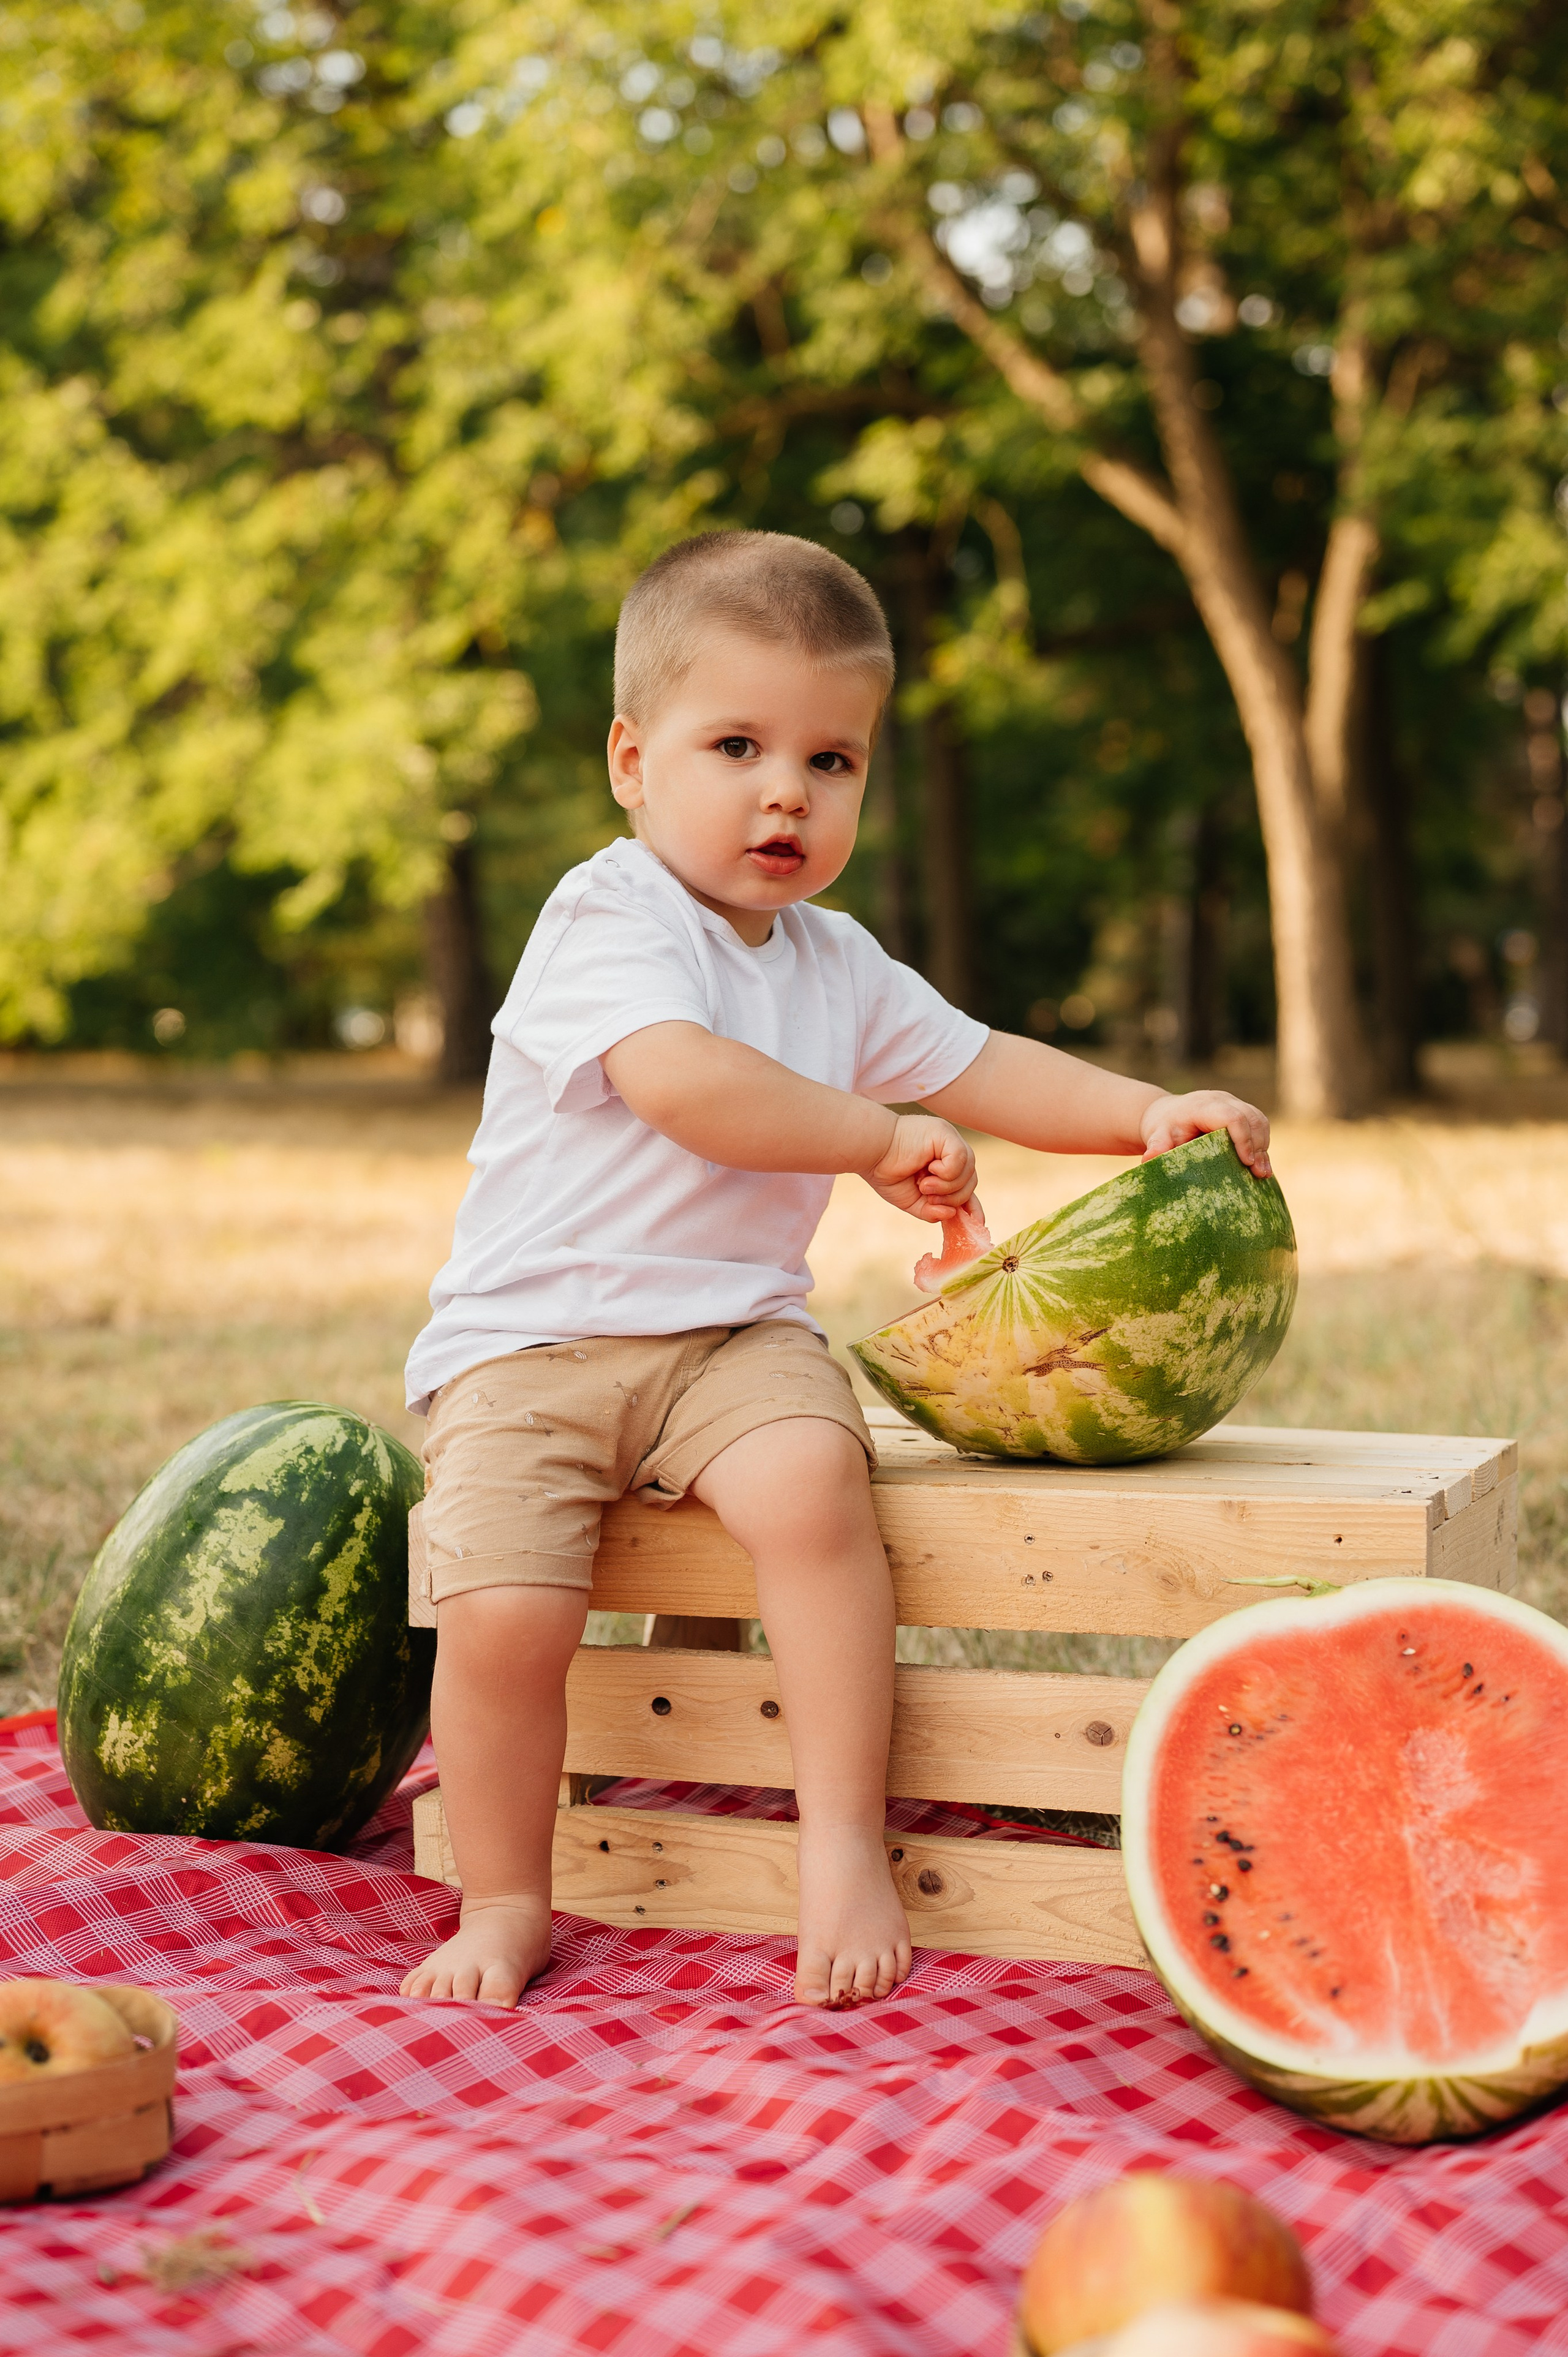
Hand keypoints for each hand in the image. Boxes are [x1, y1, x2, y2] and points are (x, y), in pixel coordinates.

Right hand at [864, 1112, 976, 1219]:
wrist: (870, 1151)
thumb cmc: (885, 1171)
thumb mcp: (911, 1200)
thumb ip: (932, 1210)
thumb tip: (952, 1214)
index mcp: (944, 1165)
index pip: (968, 1186)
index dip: (973, 1205)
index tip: (977, 1223)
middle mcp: (950, 1152)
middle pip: (970, 1182)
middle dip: (952, 1198)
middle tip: (928, 1195)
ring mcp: (949, 1140)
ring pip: (969, 1172)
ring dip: (947, 1186)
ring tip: (923, 1184)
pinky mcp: (945, 1133)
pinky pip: (961, 1159)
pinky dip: (947, 1173)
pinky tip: (930, 1169)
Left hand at [1139, 1090, 1271, 1178]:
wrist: (1166, 1114)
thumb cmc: (1163, 1127)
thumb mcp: (1157, 1136)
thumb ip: (1157, 1146)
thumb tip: (1150, 1159)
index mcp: (1202, 1105)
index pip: (1232, 1117)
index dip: (1243, 1139)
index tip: (1246, 1162)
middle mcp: (1222, 1099)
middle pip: (1251, 1117)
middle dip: (1258, 1146)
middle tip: (1259, 1173)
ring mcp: (1233, 1103)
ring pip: (1259, 1119)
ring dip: (1263, 1146)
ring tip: (1263, 1173)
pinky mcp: (1240, 1110)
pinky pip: (1259, 1123)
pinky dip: (1262, 1143)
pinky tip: (1262, 1164)